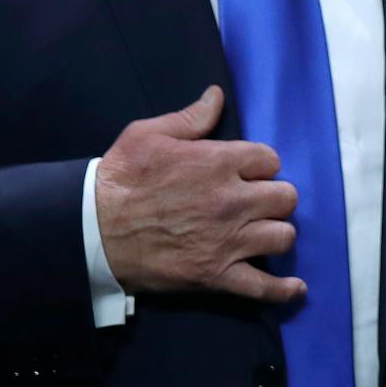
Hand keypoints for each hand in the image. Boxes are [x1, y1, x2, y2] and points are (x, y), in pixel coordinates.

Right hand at [93, 86, 302, 301]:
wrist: (90, 230)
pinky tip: (295, 288)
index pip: (270, 160)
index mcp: (220, 163)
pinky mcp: (217, 274)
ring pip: (283, 236)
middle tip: (256, 203)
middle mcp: (234, 201)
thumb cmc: (119, 179)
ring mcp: (229, 240)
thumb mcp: (148, 134)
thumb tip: (217, 96)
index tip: (249, 173)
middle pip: (286, 198)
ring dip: (275, 234)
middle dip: (274, 198)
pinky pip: (264, 287)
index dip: (261, 166)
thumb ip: (191, 117)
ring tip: (261, 233)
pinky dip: (282, 290)